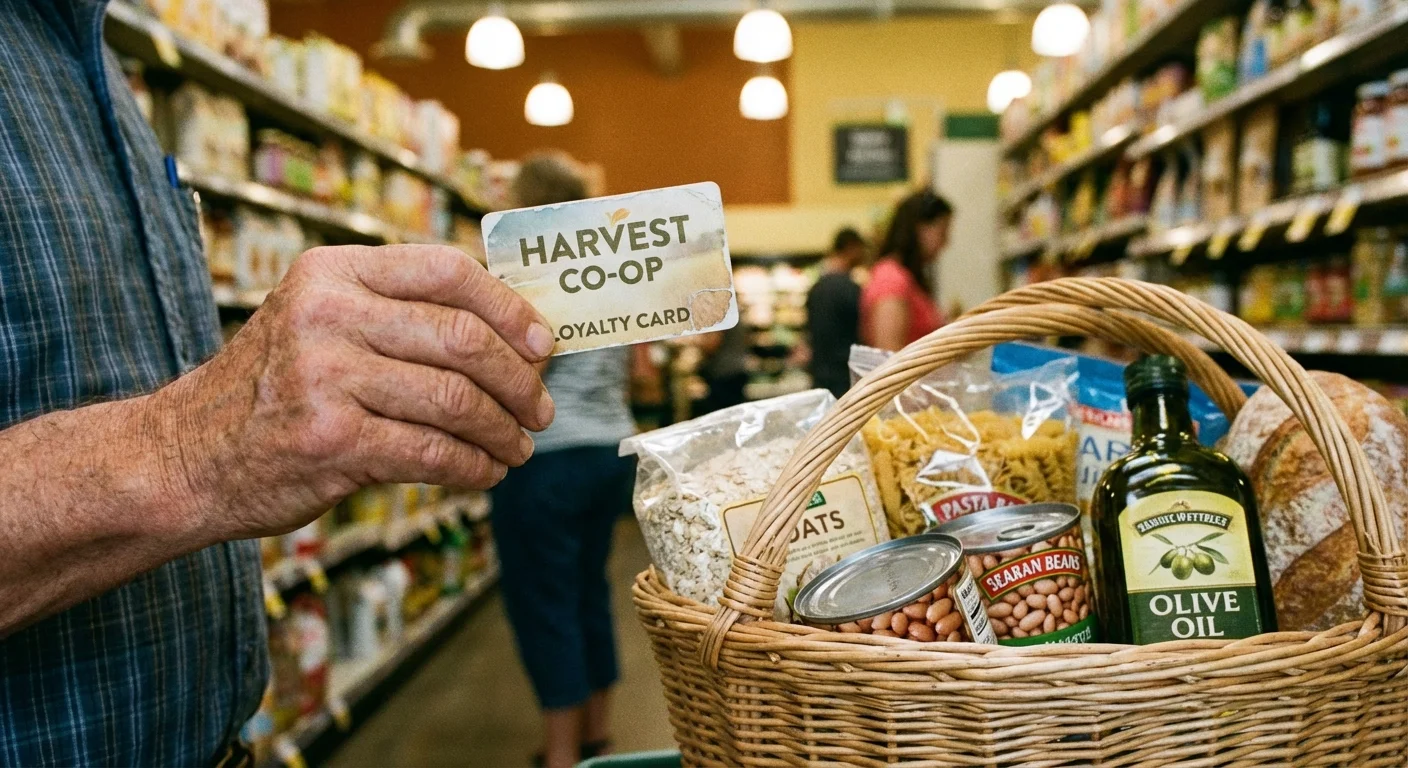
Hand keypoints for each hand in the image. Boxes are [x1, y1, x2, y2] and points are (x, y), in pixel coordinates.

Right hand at [150, 244, 555, 539]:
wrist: (185, 456)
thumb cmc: (275, 389)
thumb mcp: (320, 321)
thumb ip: (398, 314)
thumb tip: (517, 336)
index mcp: (333, 272)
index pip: (448, 270)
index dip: (510, 308)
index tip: (543, 344)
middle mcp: (327, 315)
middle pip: (463, 339)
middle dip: (519, 380)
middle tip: (540, 409)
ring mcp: (326, 378)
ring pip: (456, 401)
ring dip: (502, 431)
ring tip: (517, 447)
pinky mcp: (331, 443)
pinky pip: (433, 454)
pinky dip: (473, 467)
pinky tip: (484, 473)